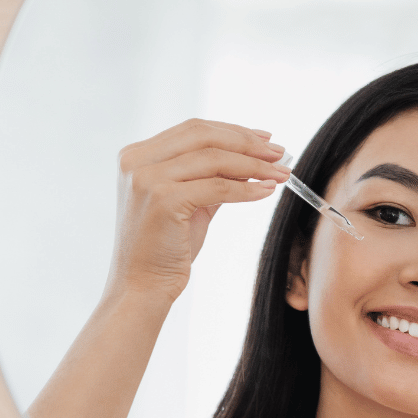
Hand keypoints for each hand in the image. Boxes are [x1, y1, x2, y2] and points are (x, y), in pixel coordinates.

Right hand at [108, 119, 290, 304]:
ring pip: (213, 158)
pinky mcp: (163, 199)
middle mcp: (137, 161)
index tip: (264, 139)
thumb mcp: (188, 204)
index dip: (233, 131)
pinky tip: (264, 192)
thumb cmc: (164, 251)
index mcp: (137, 156)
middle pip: (203, 135)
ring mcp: (147, 179)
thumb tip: (251, 159)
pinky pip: (216, 187)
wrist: (142, 287)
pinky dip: (245, 188)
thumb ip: (210, 178)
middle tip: (279, 154)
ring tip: (280, 174)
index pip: (193, 130)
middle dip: (247, 142)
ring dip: (253, 164)